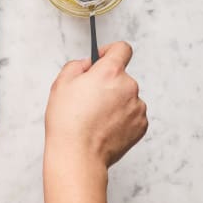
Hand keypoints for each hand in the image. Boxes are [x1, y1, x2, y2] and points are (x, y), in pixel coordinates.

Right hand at [44, 41, 147, 169]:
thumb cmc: (67, 121)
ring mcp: (138, 107)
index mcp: (110, 72)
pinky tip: (103, 127)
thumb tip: (88, 65)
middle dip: (106, 82)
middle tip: (87, 98)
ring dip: (114, 101)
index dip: (109, 51)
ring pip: (126, 96)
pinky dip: (120, 117)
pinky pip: (131, 114)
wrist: (78, 154)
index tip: (101, 60)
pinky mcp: (141, 126)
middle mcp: (129, 87)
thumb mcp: (61, 83)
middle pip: (121, 76)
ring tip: (94, 117)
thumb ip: (76, 65)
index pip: (122, 49)